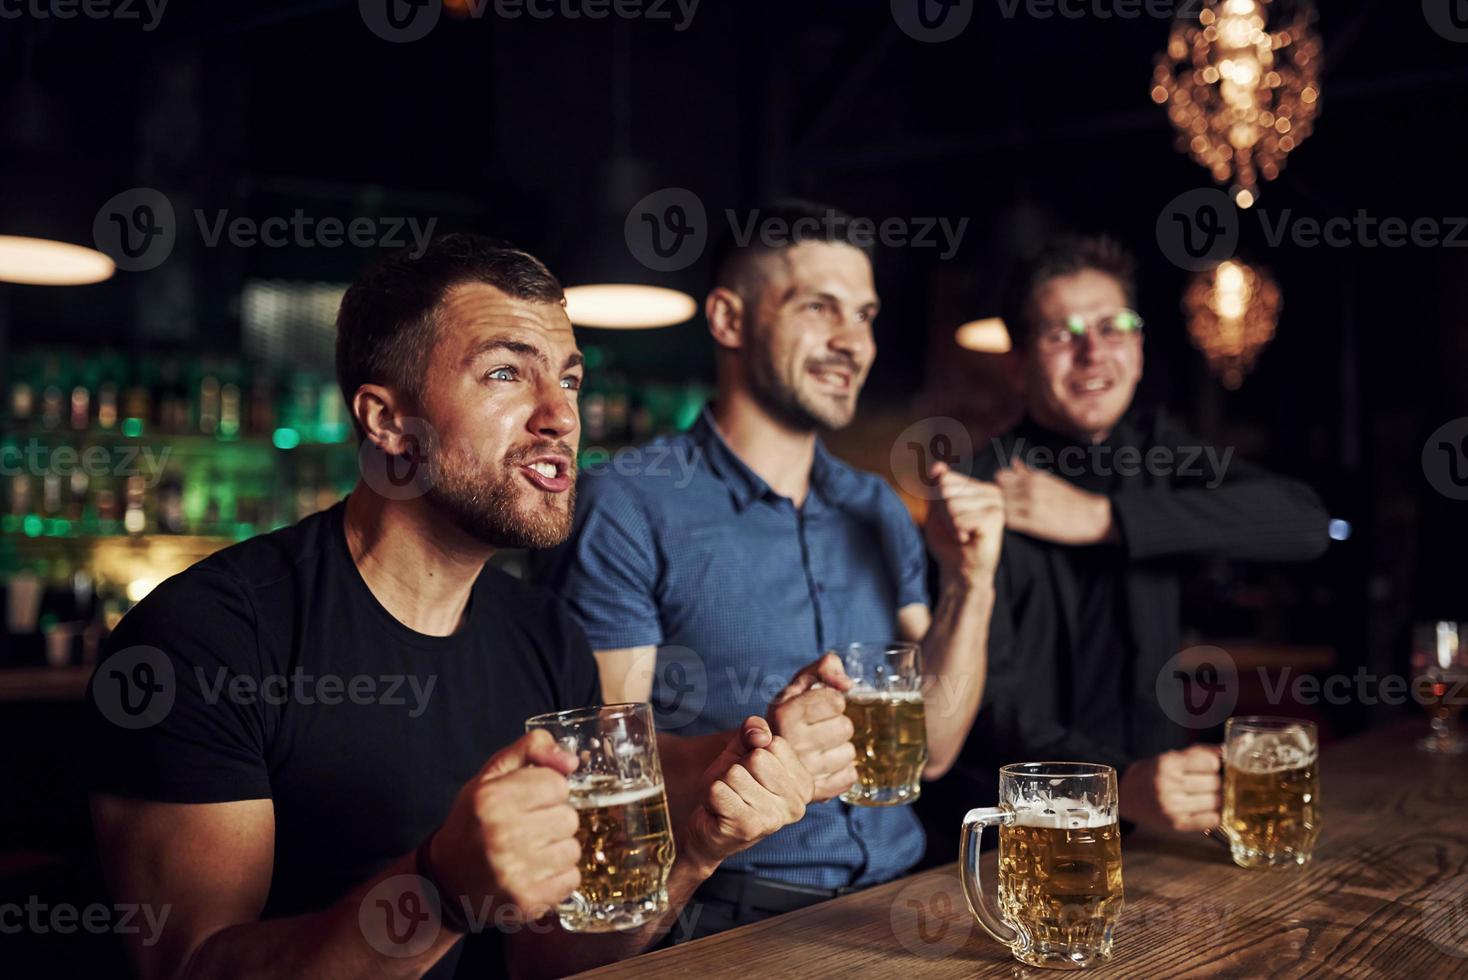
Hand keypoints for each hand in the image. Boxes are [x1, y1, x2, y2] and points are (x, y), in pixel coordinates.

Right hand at [428, 729, 580, 925]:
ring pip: (573, 850)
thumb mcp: (492, 775)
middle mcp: (502, 836)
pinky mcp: (526, 902)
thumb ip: (531, 748)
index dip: (547, 790)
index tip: (530, 800)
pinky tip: (534, 872)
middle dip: (553, 820)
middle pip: (569, 818)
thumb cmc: (474, 821)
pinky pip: (571, 879)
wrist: (447, 880)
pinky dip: (558, 876)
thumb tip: (571, 760)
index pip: (558, 784)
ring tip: (530, 851)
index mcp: (492, 799)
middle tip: (529, 828)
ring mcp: (515, 873)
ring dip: (557, 849)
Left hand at [679, 716, 810, 871]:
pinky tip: (719, 809)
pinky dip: (711, 795)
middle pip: (757, 758)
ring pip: (735, 774)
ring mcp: (773, 819)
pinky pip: (718, 791)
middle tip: (736, 788)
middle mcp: (796, 805)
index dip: (753, 752)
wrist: (710, 826)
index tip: (751, 773)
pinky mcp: (747, 829)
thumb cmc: (733, 786)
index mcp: (804, 784)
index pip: (775, 744)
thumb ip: (755, 730)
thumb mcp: (745, 749)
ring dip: (723, 783)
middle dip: (737, 767)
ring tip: (728, 799)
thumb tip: (760, 736)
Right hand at [768, 653, 857, 801]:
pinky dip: (843, 770)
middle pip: (846, 728)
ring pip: (850, 753)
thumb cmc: (787, 717)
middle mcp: (792, 743)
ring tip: (821, 747)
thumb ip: (824, 668)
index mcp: (785, 714)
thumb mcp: (798, 685)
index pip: (836, 701)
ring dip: (840, 748)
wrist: (762, 759)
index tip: (819, 707)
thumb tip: (847, 683)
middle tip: (819, 728)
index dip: (832, 701)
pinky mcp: (815, 793)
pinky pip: (850, 776)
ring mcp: (803, 771)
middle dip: (837, 724)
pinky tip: (826, 764)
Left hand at [924, 461, 1004, 585]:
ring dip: (950, 525)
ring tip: (961, 535)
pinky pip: (960, 519)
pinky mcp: (995, 519)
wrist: (960, 571)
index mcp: (979, 487)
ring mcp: (996, 504)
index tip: (948, 518)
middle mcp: (991, 492)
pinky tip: (967, 539)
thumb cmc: (949, 542)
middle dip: (944, 514)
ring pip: (952, 506)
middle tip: (955, 529)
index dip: (938, 502)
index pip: (945, 480)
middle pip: (947, 491)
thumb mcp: (936, 511)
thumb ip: (936, 487)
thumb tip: (939, 465)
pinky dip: (957, 532)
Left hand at [995, 458, 1113, 544]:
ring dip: (997, 512)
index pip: (1000, 476)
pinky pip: (1006, 522)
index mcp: (1033, 478)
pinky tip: (1009, 526)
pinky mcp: (1032, 525)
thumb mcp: (1050, 481)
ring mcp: (1029, 507)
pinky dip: (1004, 524)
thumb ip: (1028, 473)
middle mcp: (1029, 489)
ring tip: (1002, 518)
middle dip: (993, 499)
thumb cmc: (1072, 499)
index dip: (996, 486)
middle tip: (996, 508)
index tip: (999, 494)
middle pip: (996, 491)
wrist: (1093, 516)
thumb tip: (1013, 462)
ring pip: (998, 506)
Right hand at [1120, 745, 1222, 833]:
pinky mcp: (1177, 824)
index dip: (1215, 763)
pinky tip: (1208, 809)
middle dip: (1218, 781)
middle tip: (1212, 781)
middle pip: (1215, 783)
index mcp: (1167, 764)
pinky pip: (1212, 820)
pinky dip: (1215, 814)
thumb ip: (1200, 752)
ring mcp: (1173, 807)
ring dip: (1218, 798)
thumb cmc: (1152, 774)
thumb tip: (1227, 749)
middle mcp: (1168, 785)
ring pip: (1216, 802)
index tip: (1212, 766)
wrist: (1126, 796)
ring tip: (1209, 794)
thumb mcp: (1170, 756)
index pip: (1210, 762)